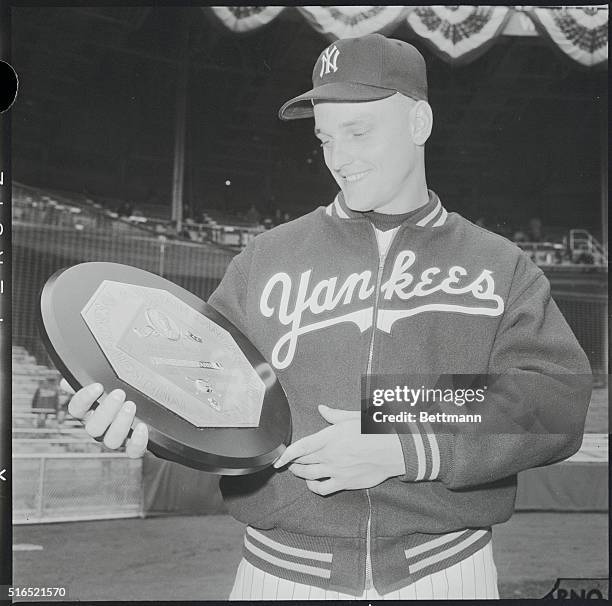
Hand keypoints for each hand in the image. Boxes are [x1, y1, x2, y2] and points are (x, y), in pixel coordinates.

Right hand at [63, 379, 148, 457]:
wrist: (161, 393)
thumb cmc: (135, 383)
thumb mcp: (118, 372)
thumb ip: (94, 374)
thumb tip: (67, 382)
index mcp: (92, 409)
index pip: (76, 409)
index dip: (83, 399)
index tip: (98, 386)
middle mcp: (102, 426)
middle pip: (93, 427)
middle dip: (105, 411)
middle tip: (119, 394)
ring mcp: (119, 436)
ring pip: (111, 441)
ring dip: (120, 424)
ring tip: (131, 406)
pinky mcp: (136, 444)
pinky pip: (133, 451)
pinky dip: (136, 442)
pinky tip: (142, 427)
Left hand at [273, 405, 405, 494]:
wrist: (393, 450)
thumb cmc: (375, 431)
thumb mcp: (353, 417)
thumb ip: (334, 415)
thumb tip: (321, 409)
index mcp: (330, 437)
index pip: (301, 447)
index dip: (286, 454)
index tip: (278, 458)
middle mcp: (330, 455)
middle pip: (303, 461)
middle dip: (292, 462)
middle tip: (288, 461)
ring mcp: (336, 470)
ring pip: (309, 475)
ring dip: (299, 473)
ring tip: (296, 470)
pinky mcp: (344, 482)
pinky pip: (323, 489)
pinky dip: (313, 488)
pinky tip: (311, 484)